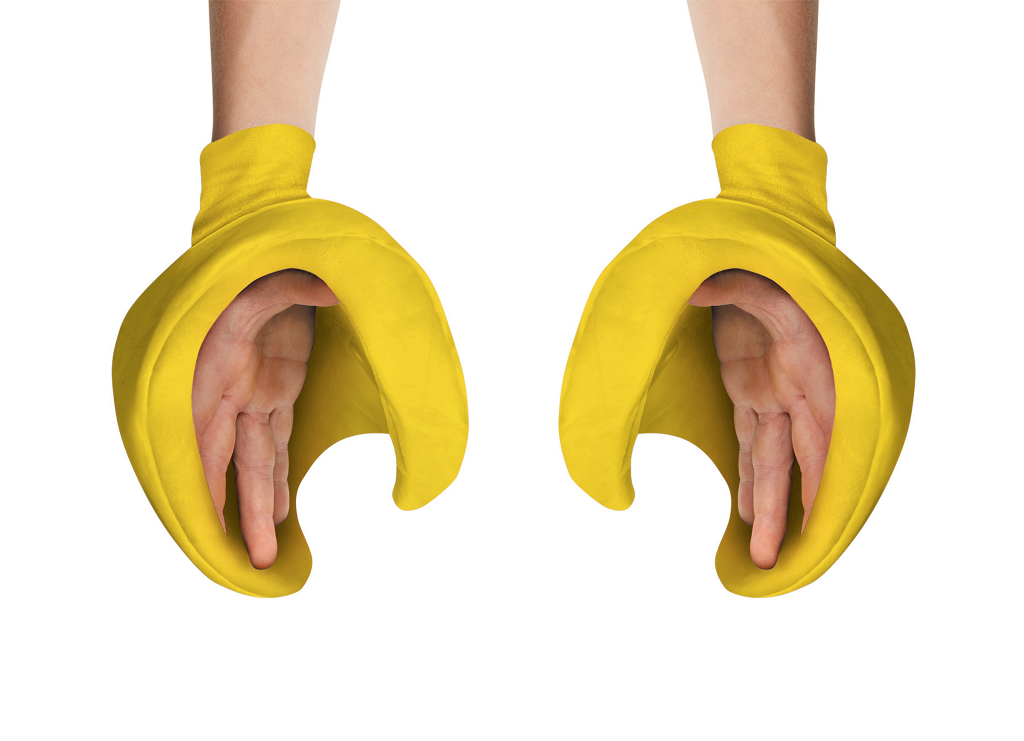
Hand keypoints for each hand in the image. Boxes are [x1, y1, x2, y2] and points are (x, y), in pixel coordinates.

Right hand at [191, 269, 338, 568]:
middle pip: (232, 464)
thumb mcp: (263, 278)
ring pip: (256, 462)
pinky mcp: (277, 393)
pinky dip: (277, 478)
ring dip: (260, 505)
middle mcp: (228, 396)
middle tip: (254, 559)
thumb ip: (291, 286)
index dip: (206, 482)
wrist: (268, 260)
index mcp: (212, 376)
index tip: (209, 523)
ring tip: (265, 552)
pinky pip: (275, 444)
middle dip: (239, 511)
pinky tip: (279, 512)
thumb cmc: (254, 270)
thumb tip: (329, 289)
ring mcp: (253, 397)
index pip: (206, 441)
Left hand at [688, 269, 834, 568]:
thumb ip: (737, 287)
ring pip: (770, 462)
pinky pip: (751, 445)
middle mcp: (798, 396)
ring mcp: (773, 398)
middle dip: (786, 511)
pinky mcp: (751, 394)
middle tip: (775, 559)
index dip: (818, 483)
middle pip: (792, 463)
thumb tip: (695, 289)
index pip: (819, 440)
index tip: (817, 523)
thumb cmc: (776, 273)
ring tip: (763, 550)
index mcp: (813, 376)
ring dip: (766, 505)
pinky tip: (746, 513)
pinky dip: (750, 479)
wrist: (761, 263)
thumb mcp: (767, 278)